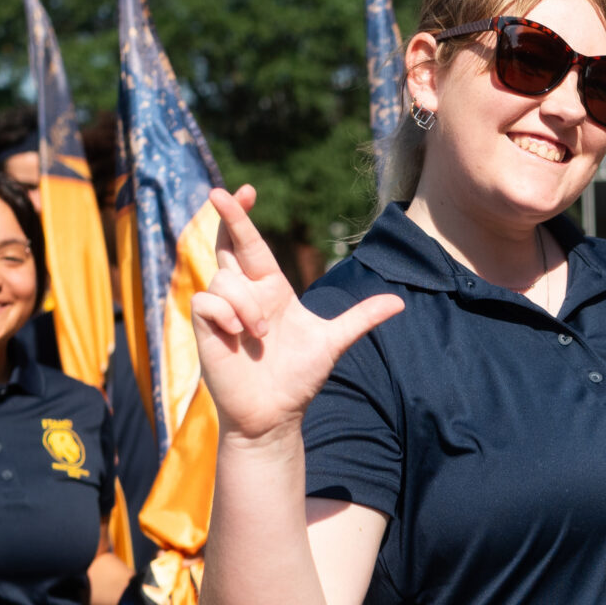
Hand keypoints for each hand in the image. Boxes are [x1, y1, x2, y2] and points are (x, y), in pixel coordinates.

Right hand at [192, 186, 404, 444]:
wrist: (274, 415)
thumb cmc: (298, 378)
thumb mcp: (333, 341)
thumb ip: (361, 318)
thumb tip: (399, 302)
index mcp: (270, 288)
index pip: (252, 243)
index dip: (243, 216)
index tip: (244, 189)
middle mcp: (244, 293)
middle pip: (228, 245)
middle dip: (226, 217)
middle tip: (221, 194)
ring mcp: (222, 310)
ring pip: (225, 279)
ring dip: (246, 306)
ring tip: (260, 336)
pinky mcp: (206, 327)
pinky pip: (208, 302)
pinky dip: (226, 315)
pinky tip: (238, 336)